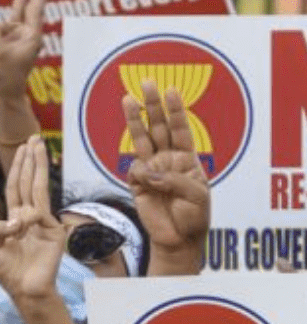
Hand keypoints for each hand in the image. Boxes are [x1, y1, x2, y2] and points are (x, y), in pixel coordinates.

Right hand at [0, 0, 50, 98]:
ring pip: (8, 19)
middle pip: (29, 8)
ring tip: (15, 11)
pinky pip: (0, 26)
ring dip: (9, 16)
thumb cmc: (6, 78)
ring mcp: (16, 37)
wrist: (3, 93)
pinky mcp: (5, 41)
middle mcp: (26, 34)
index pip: (36, 9)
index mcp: (31, 37)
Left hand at [0, 135, 63, 300]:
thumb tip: (15, 218)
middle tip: (34, 137)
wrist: (25, 291)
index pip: (16, 188)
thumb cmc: (7, 272)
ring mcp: (44, 222)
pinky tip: (21, 227)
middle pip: (29, 182)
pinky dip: (26, 218)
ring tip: (38, 145)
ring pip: (38, 189)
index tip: (22, 149)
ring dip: (38, 166)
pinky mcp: (54, 231)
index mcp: (15, 220)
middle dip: (30, 160)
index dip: (18, 168)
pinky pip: (37, 215)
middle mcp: (30, 217)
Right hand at [124, 81, 209, 261]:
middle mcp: (168, 160)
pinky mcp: (137, 184)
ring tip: (127, 98)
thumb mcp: (196, 195)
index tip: (171, 90)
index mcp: (187, 159)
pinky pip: (134, 171)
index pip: (181, 129)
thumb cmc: (193, 217)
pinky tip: (146, 184)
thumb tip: (145, 170)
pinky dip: (139, 174)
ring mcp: (151, 171)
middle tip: (146, 83)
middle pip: (158, 126)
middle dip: (152, 104)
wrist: (178, 240)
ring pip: (141, 140)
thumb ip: (173, 179)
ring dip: (135, 119)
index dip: (176, 110)